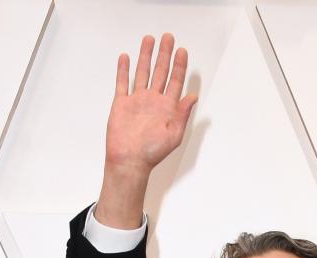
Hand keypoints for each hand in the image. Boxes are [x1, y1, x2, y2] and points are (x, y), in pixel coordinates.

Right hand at [106, 33, 197, 175]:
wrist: (129, 160)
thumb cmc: (152, 153)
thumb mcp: (174, 134)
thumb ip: (183, 114)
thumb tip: (194, 97)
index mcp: (167, 108)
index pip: (175, 81)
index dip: (179, 66)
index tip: (182, 51)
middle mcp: (153, 101)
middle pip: (160, 72)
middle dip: (164, 54)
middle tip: (168, 38)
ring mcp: (137, 101)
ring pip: (142, 73)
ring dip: (146, 56)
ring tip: (149, 40)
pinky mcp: (122, 104)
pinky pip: (122, 83)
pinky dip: (123, 70)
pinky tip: (126, 58)